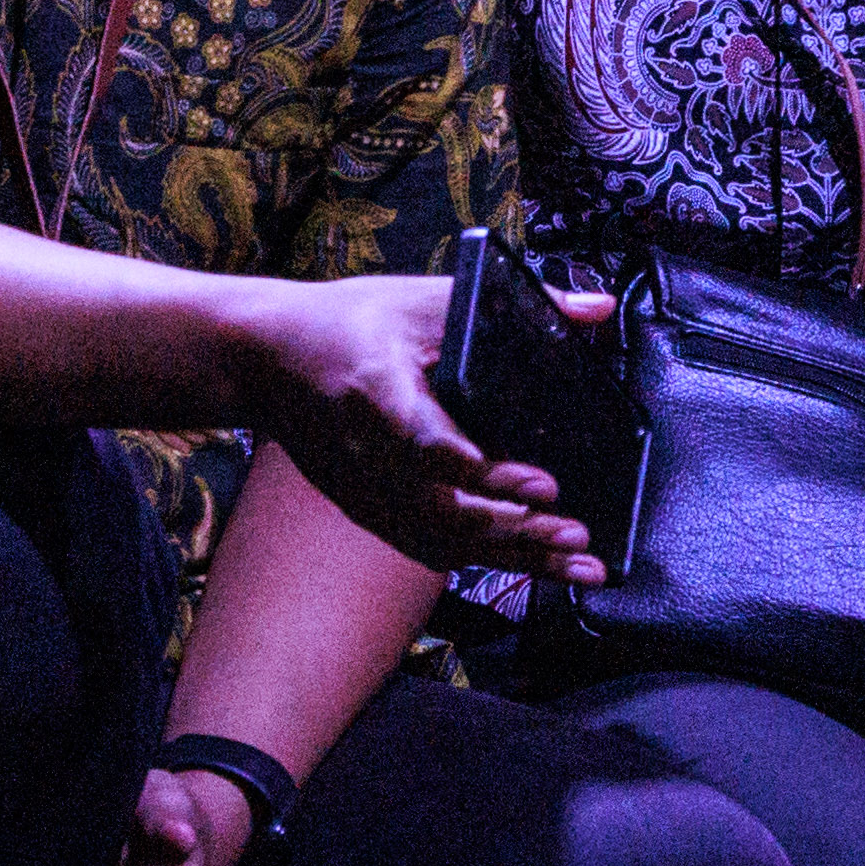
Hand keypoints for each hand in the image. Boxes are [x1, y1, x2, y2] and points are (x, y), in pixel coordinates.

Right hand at [227, 271, 603, 578]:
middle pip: (447, 515)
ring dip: (512, 559)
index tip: (546, 486)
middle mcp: (369, 454)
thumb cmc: (347, 321)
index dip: (490, 477)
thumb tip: (600, 307)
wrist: (264, 357)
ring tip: (576, 567)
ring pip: (443, 542)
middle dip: (517, 534)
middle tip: (578, 538)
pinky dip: (481, 559)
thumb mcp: (428, 298)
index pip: (435, 449)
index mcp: (379, 393)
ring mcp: (363, 490)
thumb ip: (517, 304)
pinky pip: (427, 546)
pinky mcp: (364, 508)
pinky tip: (529, 565)